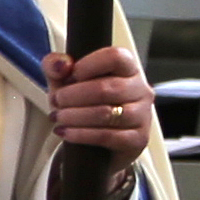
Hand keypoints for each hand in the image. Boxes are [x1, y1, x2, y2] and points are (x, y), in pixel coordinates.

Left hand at [45, 42, 157, 156]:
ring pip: (106, 114)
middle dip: (72, 96)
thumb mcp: (64, 81)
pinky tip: (65, 132)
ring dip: (74, 116)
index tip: (69, 76)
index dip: (87, 65)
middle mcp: (140, 89)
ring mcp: (142, 115)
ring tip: (57, 117)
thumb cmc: (82, 103)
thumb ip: (56, 66)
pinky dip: (80, 134)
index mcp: (127, 68)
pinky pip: (107, 136)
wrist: (95, 142)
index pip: (115, 57)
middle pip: (106, 88)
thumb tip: (61, 64)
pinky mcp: (138, 139)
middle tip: (56, 101)